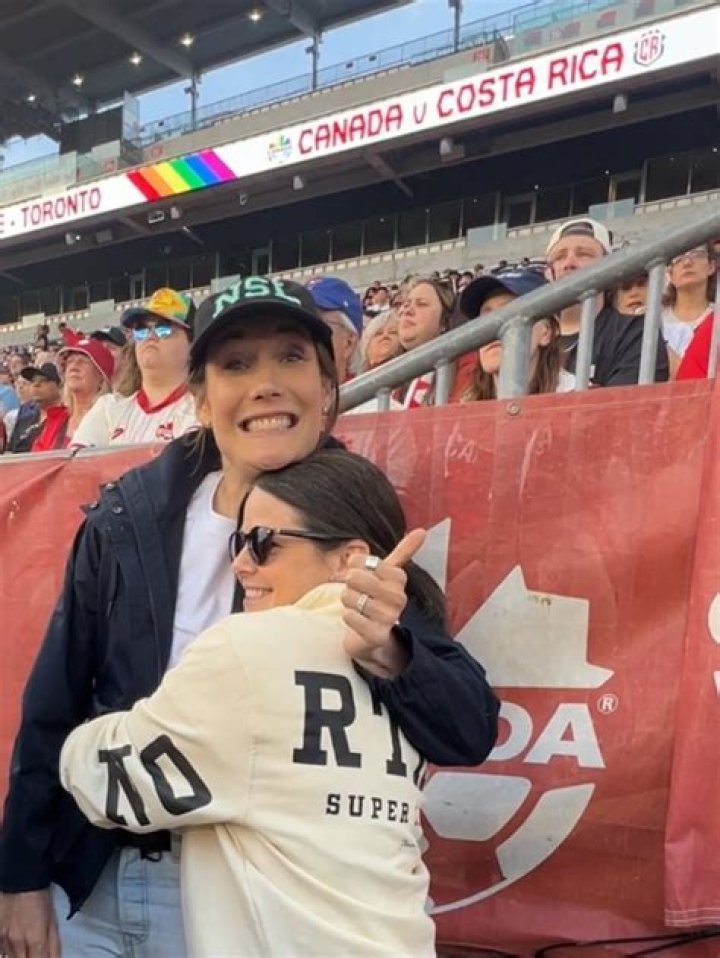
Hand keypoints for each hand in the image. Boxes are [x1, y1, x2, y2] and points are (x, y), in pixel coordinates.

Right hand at [0, 889, 60, 957]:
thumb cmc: (38, 897)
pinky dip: (8, 950)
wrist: (18, 879)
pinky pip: (1, 950)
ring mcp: (3, 940)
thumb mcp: (52, 919)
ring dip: (20, 955)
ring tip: (26, 944)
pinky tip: (14, 943)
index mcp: (36, 939)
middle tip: (36, 952)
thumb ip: (54, 943)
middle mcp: (18, 943)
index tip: (45, 957)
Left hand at [340, 529, 426, 676]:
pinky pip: (349, 616)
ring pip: (349, 596)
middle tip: (359, 594)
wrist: (374, 636)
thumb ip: (403, 551)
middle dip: (348, 586)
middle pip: (354, 577)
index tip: (363, 577)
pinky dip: (347, 617)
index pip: (361, 560)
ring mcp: (388, 617)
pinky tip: (357, 621)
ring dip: (347, 603)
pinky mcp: (377, 635)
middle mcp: (398, 597)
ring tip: (358, 609)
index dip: (354, 567)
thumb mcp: (389, 574)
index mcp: (399, 578)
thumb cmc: (377, 599)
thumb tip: (422, 531)